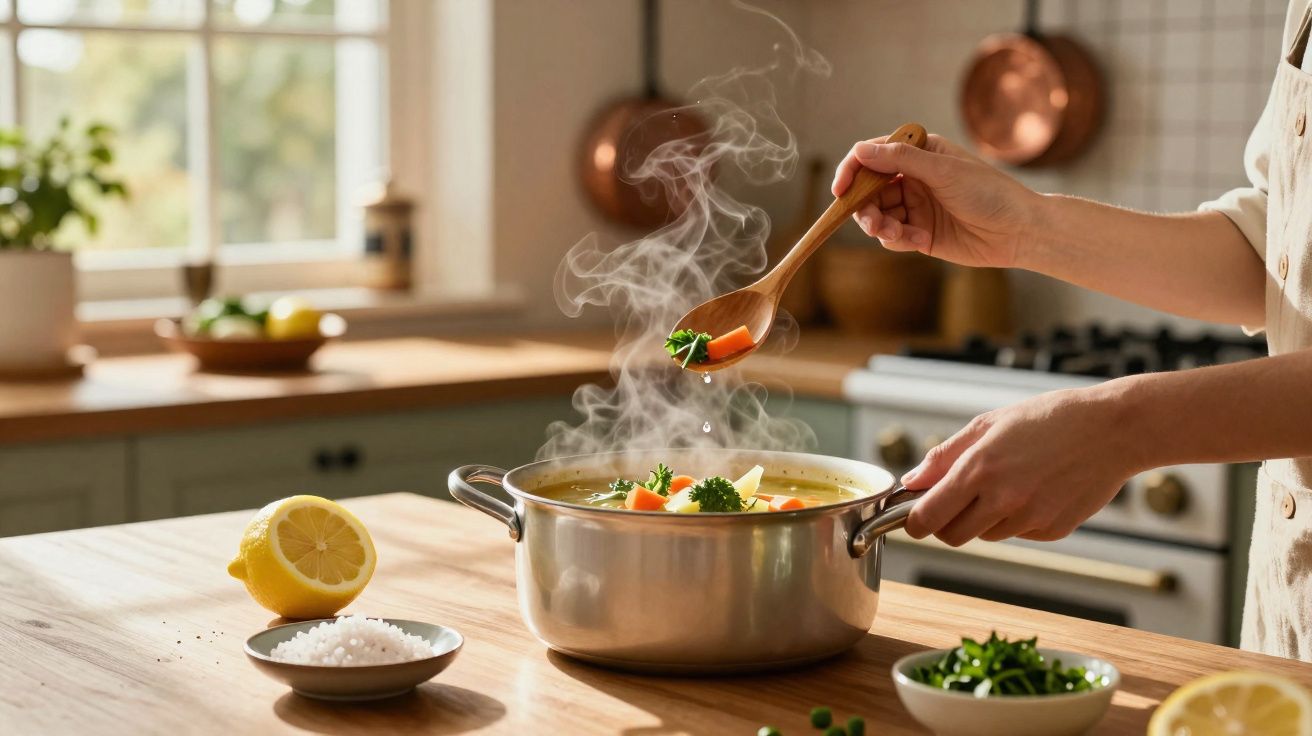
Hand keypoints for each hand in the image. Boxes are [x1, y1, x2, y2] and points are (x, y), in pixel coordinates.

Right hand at [831, 133, 1039, 268]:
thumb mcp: (944, 171)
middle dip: (864, 207)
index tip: (841, 190)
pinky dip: (899, 240)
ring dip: (880, 226)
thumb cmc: (989, 193)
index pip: (872, 156)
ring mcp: (914, 206)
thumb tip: (860, 149)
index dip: (852, 171)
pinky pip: (892, 237)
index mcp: (919, 154)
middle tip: (872, 222)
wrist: (1018, 231)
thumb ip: (901, 160)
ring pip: (876, 215)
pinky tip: (922, 240)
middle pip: (868, 190)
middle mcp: (912, 178)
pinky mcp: (918, 233)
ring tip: (897, 234)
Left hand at [900, 385, 1139, 545]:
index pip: (927, 518)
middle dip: (947, 522)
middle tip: (958, 499)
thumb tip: (912, 481)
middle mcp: (1003, 500)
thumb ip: (944, 456)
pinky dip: (1018, 519)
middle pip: (952, 536)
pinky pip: (1020, 534)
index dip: (914, 521)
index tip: (914, 516)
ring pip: (987, 535)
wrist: (1113, 430)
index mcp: (979, 470)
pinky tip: (1037, 489)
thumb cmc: (1050, 419)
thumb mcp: (989, 424)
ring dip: (985, 518)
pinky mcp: (1054, 531)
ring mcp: (1030, 518)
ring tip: (1009, 482)